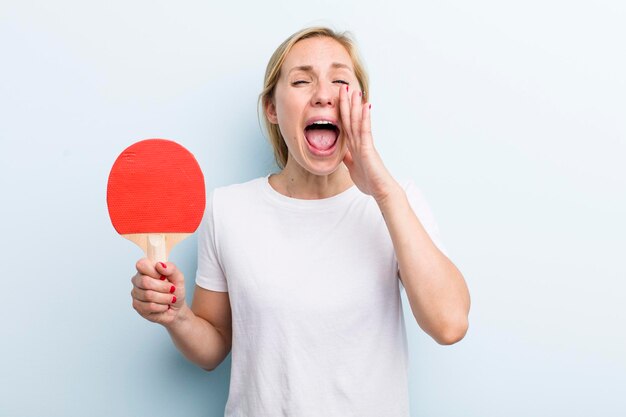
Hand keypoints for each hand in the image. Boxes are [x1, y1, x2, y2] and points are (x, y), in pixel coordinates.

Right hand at [131, 259, 185, 325]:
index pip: (141, 265)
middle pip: (145, 281)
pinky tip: (163, 306)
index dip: (154, 271)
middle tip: (172, 289)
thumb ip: (171, 268)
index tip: (164, 277)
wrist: (176, 307)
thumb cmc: (175, 291)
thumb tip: (160, 265)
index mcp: (146, 269)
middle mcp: (138, 280)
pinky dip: (161, 307)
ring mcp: (135, 293)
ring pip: (148, 295)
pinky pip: (149, 306)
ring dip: (164, 298)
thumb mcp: (178, 277)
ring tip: (169, 298)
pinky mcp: (137, 306)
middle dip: (163, 287)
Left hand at [339, 86, 399, 202]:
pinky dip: (365, 118)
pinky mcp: (369, 149)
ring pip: (358, 122)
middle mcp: (359, 142)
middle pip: (351, 119)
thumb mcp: (353, 168)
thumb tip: (342, 154)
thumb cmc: (370, 181)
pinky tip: (365, 106)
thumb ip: (348, 159)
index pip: (346, 126)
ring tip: (354, 90)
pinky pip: (365, 131)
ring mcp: (364, 144)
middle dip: (347, 103)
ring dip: (356, 105)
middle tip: (343, 87)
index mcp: (354, 146)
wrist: (382, 190)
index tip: (339, 99)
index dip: (342, 112)